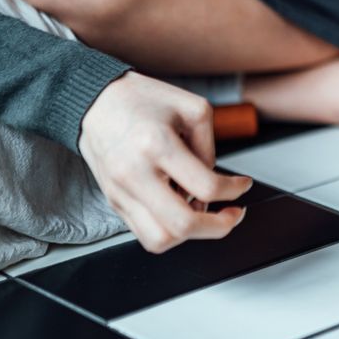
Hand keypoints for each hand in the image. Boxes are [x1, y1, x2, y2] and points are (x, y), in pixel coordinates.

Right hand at [79, 72, 252, 252]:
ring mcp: (121, 192)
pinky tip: (182, 210)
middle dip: (219, 226)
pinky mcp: (114, 201)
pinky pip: (144, 234)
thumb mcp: (193, 109)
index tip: (243, 185)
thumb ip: (208, 149)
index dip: (234, 190)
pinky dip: (170, 231)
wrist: (96, 102)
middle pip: (183, 224)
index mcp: (157, 144)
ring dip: (192, 234)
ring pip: (160, 239)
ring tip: (206, 214)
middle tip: (233, 214)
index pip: (206, 187)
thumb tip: (212, 186)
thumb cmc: (143, 100)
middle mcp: (135, 173)